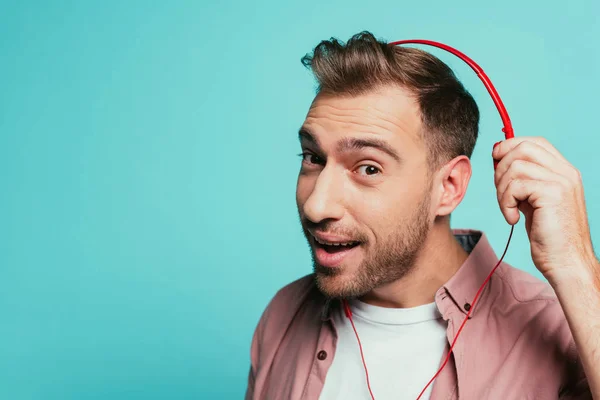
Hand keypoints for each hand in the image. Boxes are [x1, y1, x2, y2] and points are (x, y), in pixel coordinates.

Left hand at [492, 137, 595, 278]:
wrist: (567, 262)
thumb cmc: (548, 236)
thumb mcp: (534, 201)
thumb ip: (523, 180)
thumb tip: (498, 158)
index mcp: (564, 171)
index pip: (534, 142)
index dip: (509, 147)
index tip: (496, 162)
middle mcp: (566, 172)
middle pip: (522, 148)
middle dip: (501, 167)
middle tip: (502, 193)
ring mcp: (561, 182)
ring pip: (514, 166)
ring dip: (502, 190)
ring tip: (509, 209)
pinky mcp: (552, 194)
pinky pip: (515, 186)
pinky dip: (505, 203)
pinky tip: (514, 218)